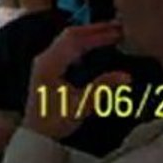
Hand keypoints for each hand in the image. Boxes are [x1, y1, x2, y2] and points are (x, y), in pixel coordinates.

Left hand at [23, 23, 130, 139]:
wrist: (36, 135)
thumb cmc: (55, 121)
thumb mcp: (80, 105)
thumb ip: (101, 88)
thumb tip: (127, 76)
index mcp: (49, 63)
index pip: (75, 40)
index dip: (97, 33)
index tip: (118, 31)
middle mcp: (44, 57)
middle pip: (70, 35)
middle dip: (94, 29)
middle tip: (118, 27)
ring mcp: (44, 61)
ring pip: (67, 40)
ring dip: (88, 34)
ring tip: (110, 33)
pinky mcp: (47, 67)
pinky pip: (65, 47)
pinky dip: (81, 42)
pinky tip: (94, 46)